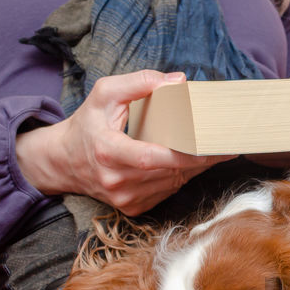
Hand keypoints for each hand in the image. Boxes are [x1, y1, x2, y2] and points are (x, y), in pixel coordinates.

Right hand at [15, 70, 237, 214]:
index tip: (209, 148)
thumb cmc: (87, 124)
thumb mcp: (104, 94)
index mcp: (108, 152)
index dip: (181, 155)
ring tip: (214, 151)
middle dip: (200, 159)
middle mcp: (116, 181)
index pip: (150, 158)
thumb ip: (138, 82)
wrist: (63, 162)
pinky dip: (180, 177)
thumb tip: (178, 80)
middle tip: (226, 144)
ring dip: (194, 168)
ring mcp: (125, 199)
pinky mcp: (132, 209)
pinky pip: (167, 192)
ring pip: (172, 183)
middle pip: (169, 171)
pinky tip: (188, 164)